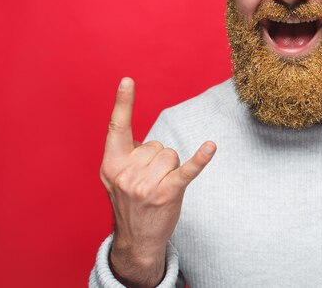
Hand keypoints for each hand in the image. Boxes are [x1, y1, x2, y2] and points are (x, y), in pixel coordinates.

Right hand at [100, 77, 216, 287]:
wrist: (137, 241)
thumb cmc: (130, 203)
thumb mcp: (117, 178)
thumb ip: (126, 155)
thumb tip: (145, 140)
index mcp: (111, 164)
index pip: (117, 127)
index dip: (123, 103)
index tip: (128, 80)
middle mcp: (126, 173)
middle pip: (157, 143)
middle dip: (157, 160)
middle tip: (149, 183)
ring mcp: (146, 185)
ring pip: (171, 154)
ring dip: (170, 169)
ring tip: (159, 188)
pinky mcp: (168, 193)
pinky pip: (187, 169)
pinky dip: (201, 158)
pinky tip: (210, 147)